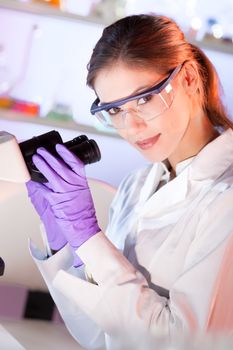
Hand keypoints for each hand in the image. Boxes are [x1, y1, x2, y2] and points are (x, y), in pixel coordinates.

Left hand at [31, 144, 100, 260]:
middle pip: (60, 165)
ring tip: (36, 159)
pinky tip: (33, 180)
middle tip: (42, 151)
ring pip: (51, 174)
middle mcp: (73, 184)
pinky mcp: (55, 200)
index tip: (59, 147)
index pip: (75, 162)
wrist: (84, 226)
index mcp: (82, 181)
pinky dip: (37, 183)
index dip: (66, 153)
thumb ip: (75, 182)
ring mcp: (64, 192)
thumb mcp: (84, 192)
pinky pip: (44, 189)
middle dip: (49, 156)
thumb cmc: (84, 211)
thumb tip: (64, 173)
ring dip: (42, 164)